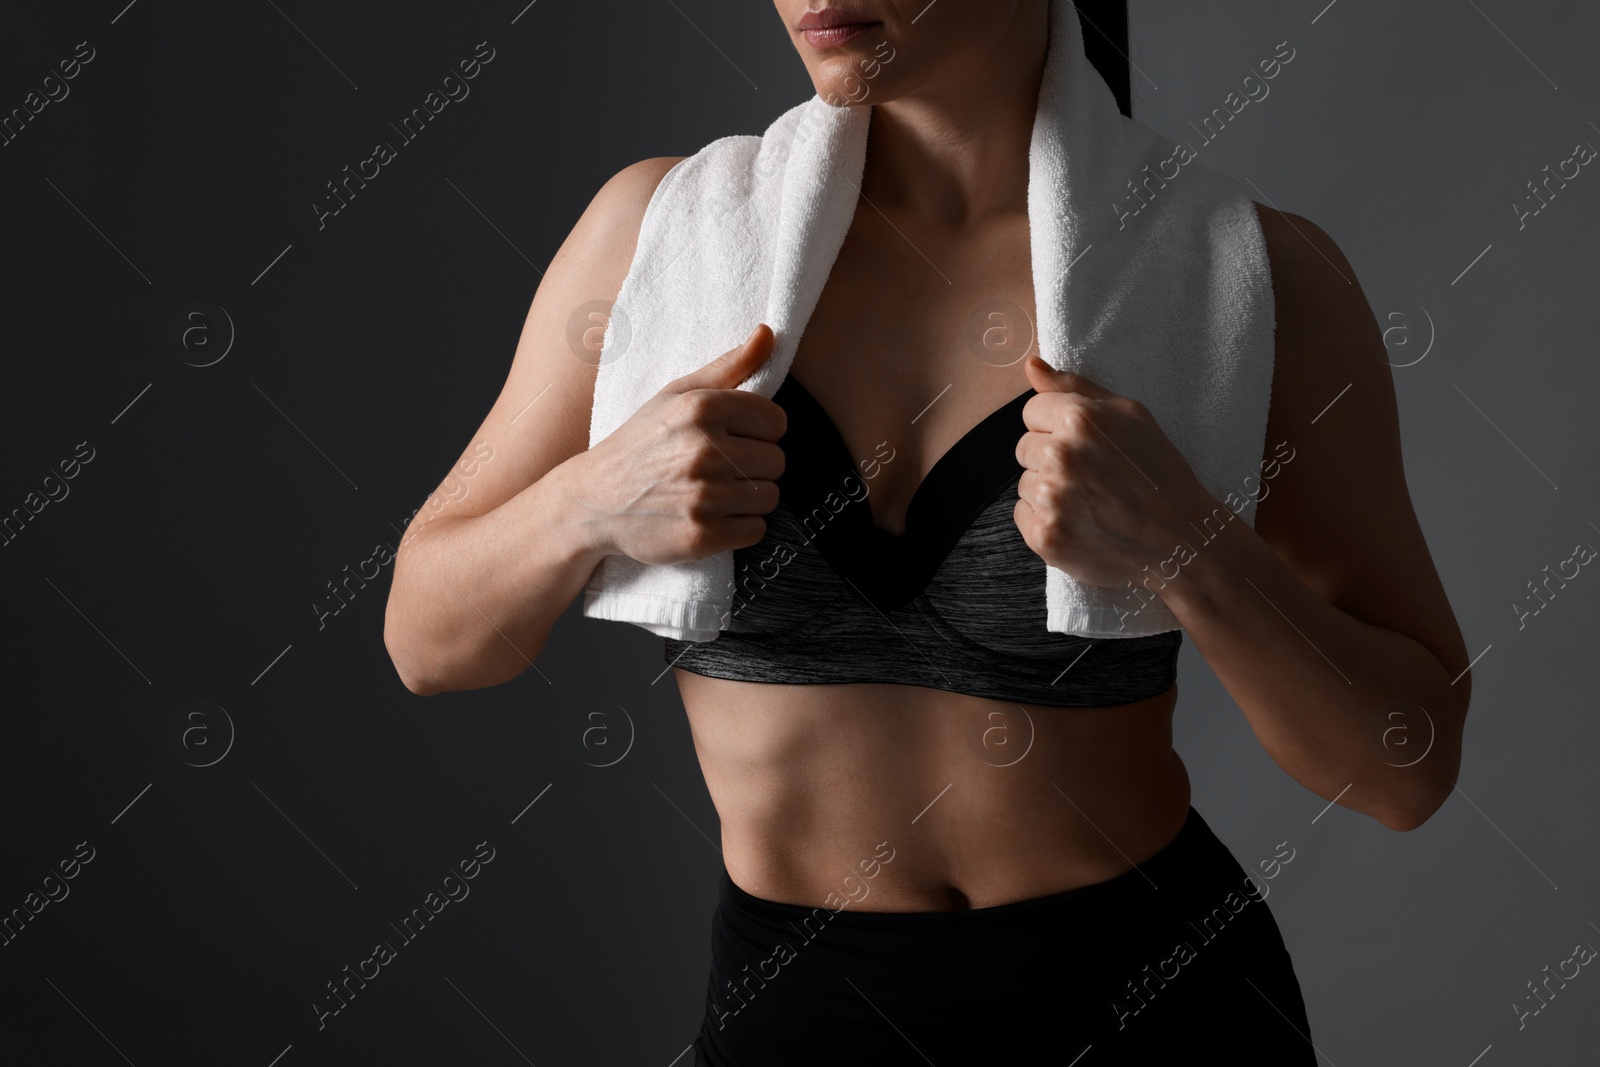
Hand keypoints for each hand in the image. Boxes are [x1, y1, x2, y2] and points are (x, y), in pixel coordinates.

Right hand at [577, 324, 786, 565]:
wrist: (594, 501)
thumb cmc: (641, 443)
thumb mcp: (676, 394)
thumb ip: (729, 367)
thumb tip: (768, 333)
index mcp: (700, 408)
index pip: (776, 421)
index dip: (759, 431)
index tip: (734, 437)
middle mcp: (703, 450)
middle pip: (777, 461)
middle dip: (754, 466)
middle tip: (719, 469)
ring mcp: (702, 496)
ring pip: (770, 497)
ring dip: (749, 498)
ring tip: (715, 492)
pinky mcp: (701, 536)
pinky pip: (756, 530)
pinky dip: (740, 527)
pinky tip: (712, 516)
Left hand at [1013, 354, 1216, 587]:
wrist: (1182, 540)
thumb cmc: (1159, 473)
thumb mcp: (1131, 415)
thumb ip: (1075, 386)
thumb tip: (1031, 364)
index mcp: (1079, 420)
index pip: (1031, 411)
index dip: (1057, 426)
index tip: (1085, 445)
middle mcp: (1059, 456)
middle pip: (1025, 447)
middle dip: (1052, 458)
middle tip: (1092, 475)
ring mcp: (1050, 499)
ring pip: (1025, 484)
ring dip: (1049, 491)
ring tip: (1090, 501)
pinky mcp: (1045, 536)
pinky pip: (1023, 516)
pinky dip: (1046, 521)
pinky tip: (1080, 522)